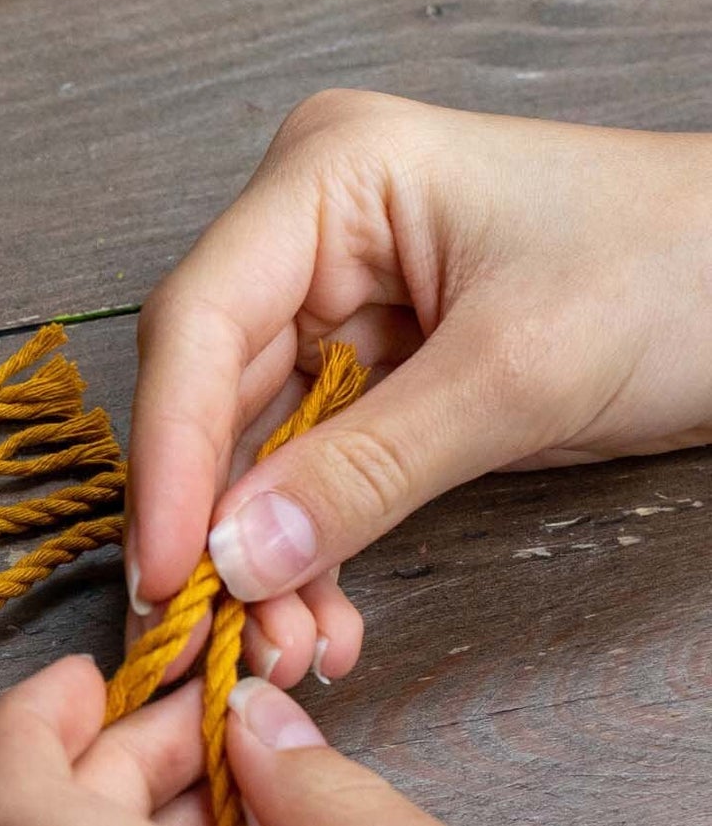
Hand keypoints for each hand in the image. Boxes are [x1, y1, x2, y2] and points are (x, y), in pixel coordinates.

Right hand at [128, 91, 711, 685]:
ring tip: (289, 647)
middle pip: (213, 395)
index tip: (164, 568)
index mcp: (328, 178)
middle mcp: (309, 238)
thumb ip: (364, 470)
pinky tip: (324, 621)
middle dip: (218, 526)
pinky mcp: (372, 376)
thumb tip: (232, 560)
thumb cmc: (684, 269)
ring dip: (263, 560)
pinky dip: (312, 553)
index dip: (172, 452)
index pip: (202, 322)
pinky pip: (310, 474)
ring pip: (254, 453)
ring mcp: (337, 308)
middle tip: (214, 633)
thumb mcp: (518, 373)